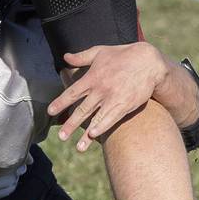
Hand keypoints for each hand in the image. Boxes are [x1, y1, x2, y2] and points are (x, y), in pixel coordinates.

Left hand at [47, 42, 167, 151]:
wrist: (148, 61)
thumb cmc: (123, 55)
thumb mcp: (100, 51)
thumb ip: (81, 56)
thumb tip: (64, 57)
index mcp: (92, 77)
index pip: (72, 92)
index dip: (61, 103)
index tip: (50, 112)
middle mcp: (100, 89)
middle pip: (82, 109)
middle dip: (71, 124)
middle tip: (61, 136)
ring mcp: (113, 98)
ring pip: (96, 118)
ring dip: (87, 134)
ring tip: (78, 147)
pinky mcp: (125, 105)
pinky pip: (112, 119)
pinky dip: (103, 127)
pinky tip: (95, 136)